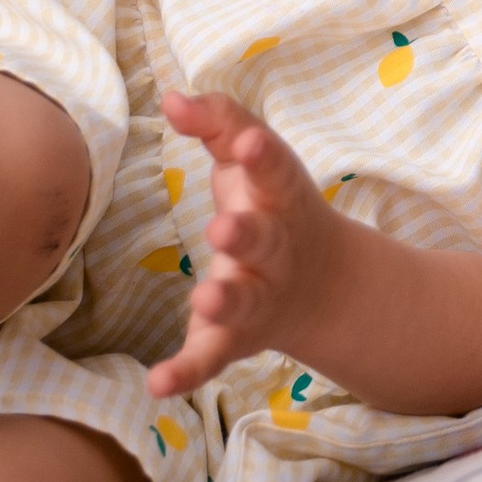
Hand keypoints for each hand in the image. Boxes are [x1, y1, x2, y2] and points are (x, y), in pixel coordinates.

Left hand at [148, 90, 349, 396]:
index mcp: (281, 198)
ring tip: (204, 297)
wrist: (323, 287)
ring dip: (226, 301)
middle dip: (245, 235)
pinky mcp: (233, 340)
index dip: (262, 157)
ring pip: (244, 303)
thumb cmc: (272, 205)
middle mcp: (276, 250)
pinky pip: (211, 358)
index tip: (248, 142)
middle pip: (264, 242)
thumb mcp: (253, 159)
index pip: (275, 171)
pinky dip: (187, 372)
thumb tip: (170, 96)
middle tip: (222, 228)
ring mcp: (258, 298)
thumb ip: (218, 123)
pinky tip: (158, 384)